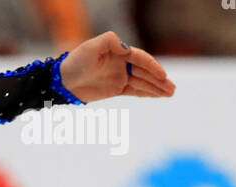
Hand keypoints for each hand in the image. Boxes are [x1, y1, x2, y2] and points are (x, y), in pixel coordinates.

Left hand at [59, 32, 174, 102]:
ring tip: (170, 94)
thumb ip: (111, 41)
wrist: (63, 81)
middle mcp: (122, 63)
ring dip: (156, 88)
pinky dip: (145, 93)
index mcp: (120, 52)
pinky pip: (134, 91)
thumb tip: (127, 49)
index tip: (163, 77)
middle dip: (159, 81)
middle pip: (145, 72)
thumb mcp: (92, 47)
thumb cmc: (76, 61)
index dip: (153, 68)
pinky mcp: (115, 89)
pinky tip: (156, 96)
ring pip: (142, 83)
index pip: (141, 59)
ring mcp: (120, 76)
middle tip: (172, 90)